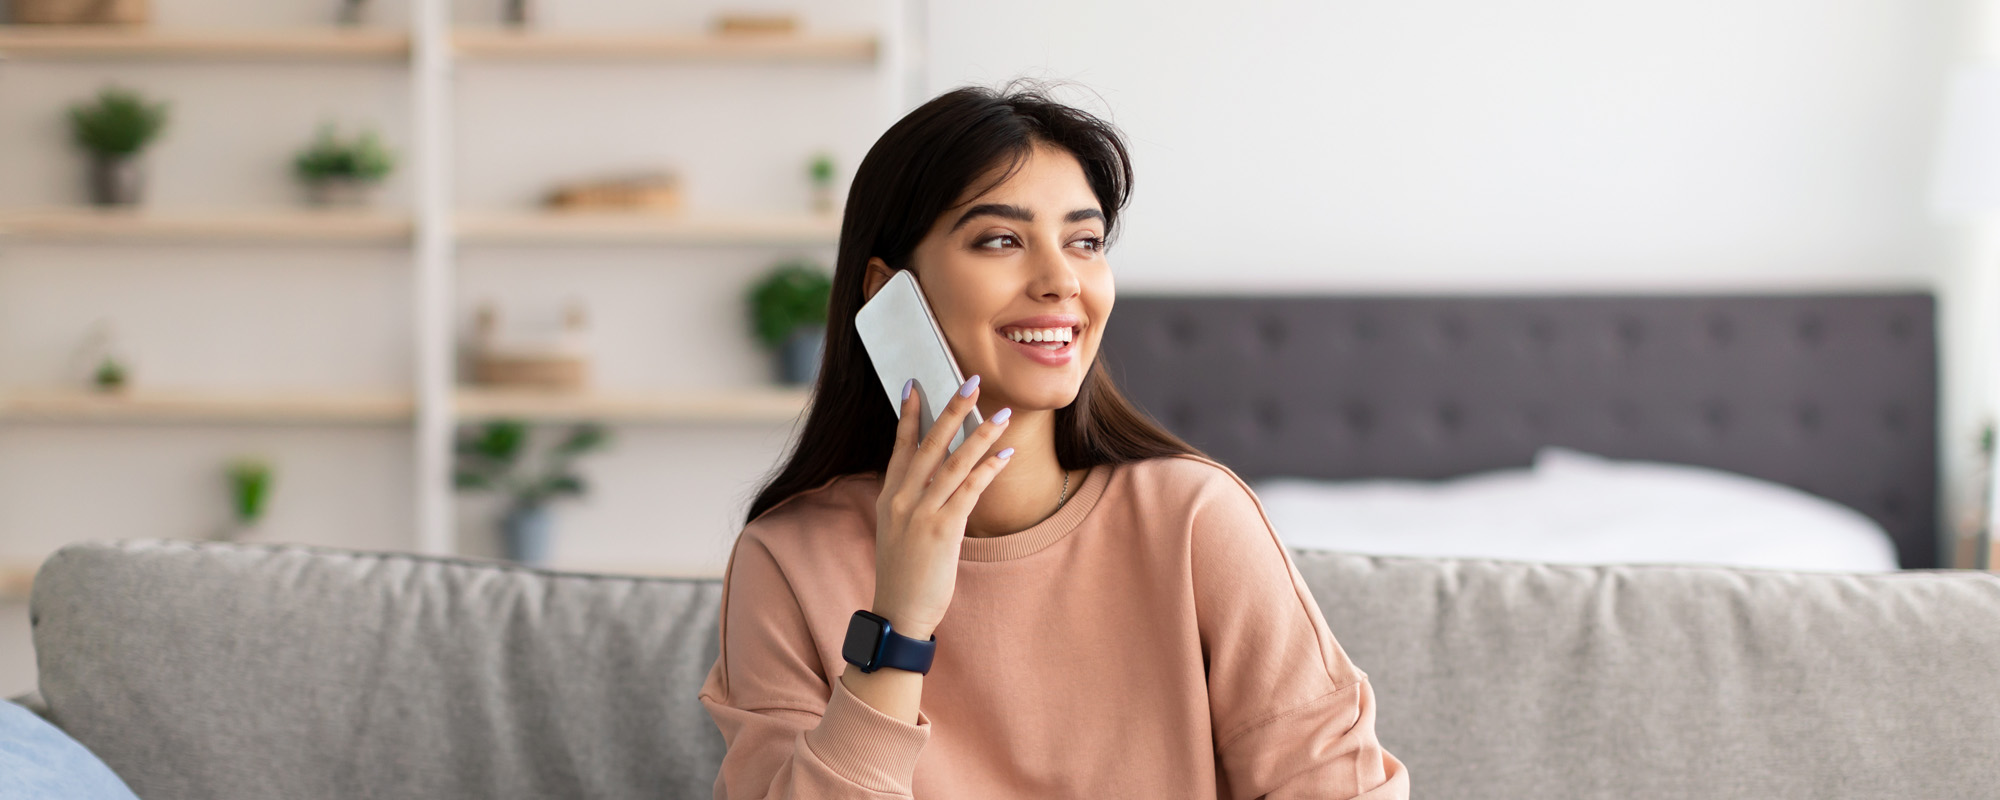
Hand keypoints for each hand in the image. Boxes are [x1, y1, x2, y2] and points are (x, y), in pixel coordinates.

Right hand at [871, 375, 1013, 639]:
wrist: (899, 612)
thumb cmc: (904, 575)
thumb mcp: (898, 532)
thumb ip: (912, 503)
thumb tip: (936, 482)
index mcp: (889, 497)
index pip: (900, 446)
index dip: (909, 415)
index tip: (915, 384)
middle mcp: (901, 499)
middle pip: (930, 444)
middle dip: (952, 410)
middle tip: (971, 381)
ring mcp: (920, 513)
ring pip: (954, 463)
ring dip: (980, 434)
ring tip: (1000, 414)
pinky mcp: (942, 530)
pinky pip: (969, 490)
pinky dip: (988, 470)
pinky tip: (1004, 455)